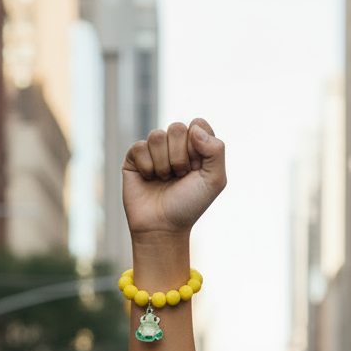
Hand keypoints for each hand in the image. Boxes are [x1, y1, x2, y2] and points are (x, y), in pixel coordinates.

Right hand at [122, 120, 226, 240]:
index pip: (198, 124)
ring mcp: (155, 150)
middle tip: (180, 176)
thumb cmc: (190, 204)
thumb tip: (194, 128)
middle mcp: (175, 145)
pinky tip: (149, 179)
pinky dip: (148, 167)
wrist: (163, 226)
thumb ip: (216, 150)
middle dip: (180, 157)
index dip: (198, 145)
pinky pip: (140, 147)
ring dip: (164, 164)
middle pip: (177, 128)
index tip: (197, 168)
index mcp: (196, 147)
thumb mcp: (215, 180)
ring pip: (157, 136)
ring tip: (165, 179)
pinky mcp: (135, 157)